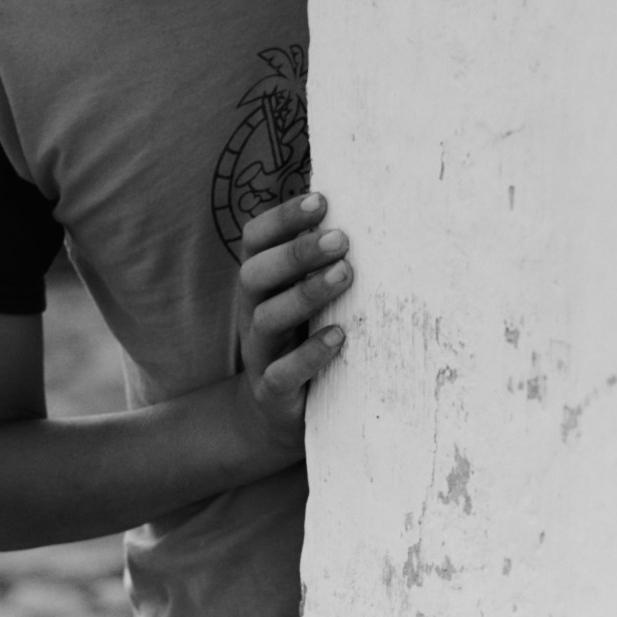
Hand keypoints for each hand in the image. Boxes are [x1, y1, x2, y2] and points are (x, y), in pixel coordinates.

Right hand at [234, 191, 350, 454]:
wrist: (272, 416)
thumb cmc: (300, 339)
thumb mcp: (302, 297)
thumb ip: (319, 262)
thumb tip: (364, 210)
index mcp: (259, 284)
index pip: (255, 241)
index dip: (282, 218)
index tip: (321, 200)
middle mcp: (252, 313)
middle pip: (255, 274)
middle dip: (296, 253)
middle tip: (341, 238)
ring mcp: (259, 354)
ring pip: (267, 319)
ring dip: (305, 293)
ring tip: (345, 275)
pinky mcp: (273, 393)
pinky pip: (282, 374)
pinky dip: (309, 355)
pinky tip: (339, 337)